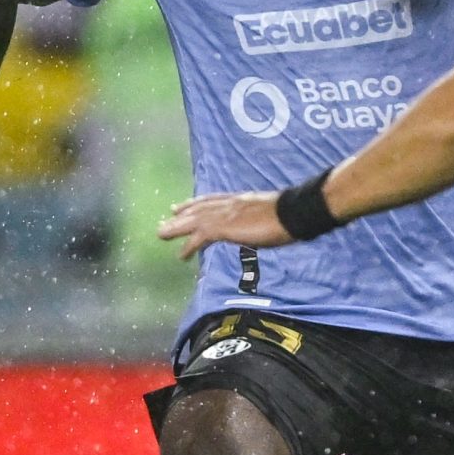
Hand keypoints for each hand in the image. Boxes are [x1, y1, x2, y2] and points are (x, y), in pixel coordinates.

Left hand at [158, 191, 290, 259]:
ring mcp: (225, 214)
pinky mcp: (224, 227)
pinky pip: (200, 237)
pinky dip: (189, 246)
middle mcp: (228, 204)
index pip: (211, 200)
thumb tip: (260, 225)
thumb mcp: (270, 212)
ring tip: (161, 235)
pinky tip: (181, 255)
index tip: (182, 206)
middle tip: (165, 221)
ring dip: (176, 228)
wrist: (292, 212)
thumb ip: (258, 217)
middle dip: (180, 215)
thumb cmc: (289, 214)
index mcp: (239, 199)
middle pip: (198, 209)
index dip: (196, 203)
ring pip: (193, 221)